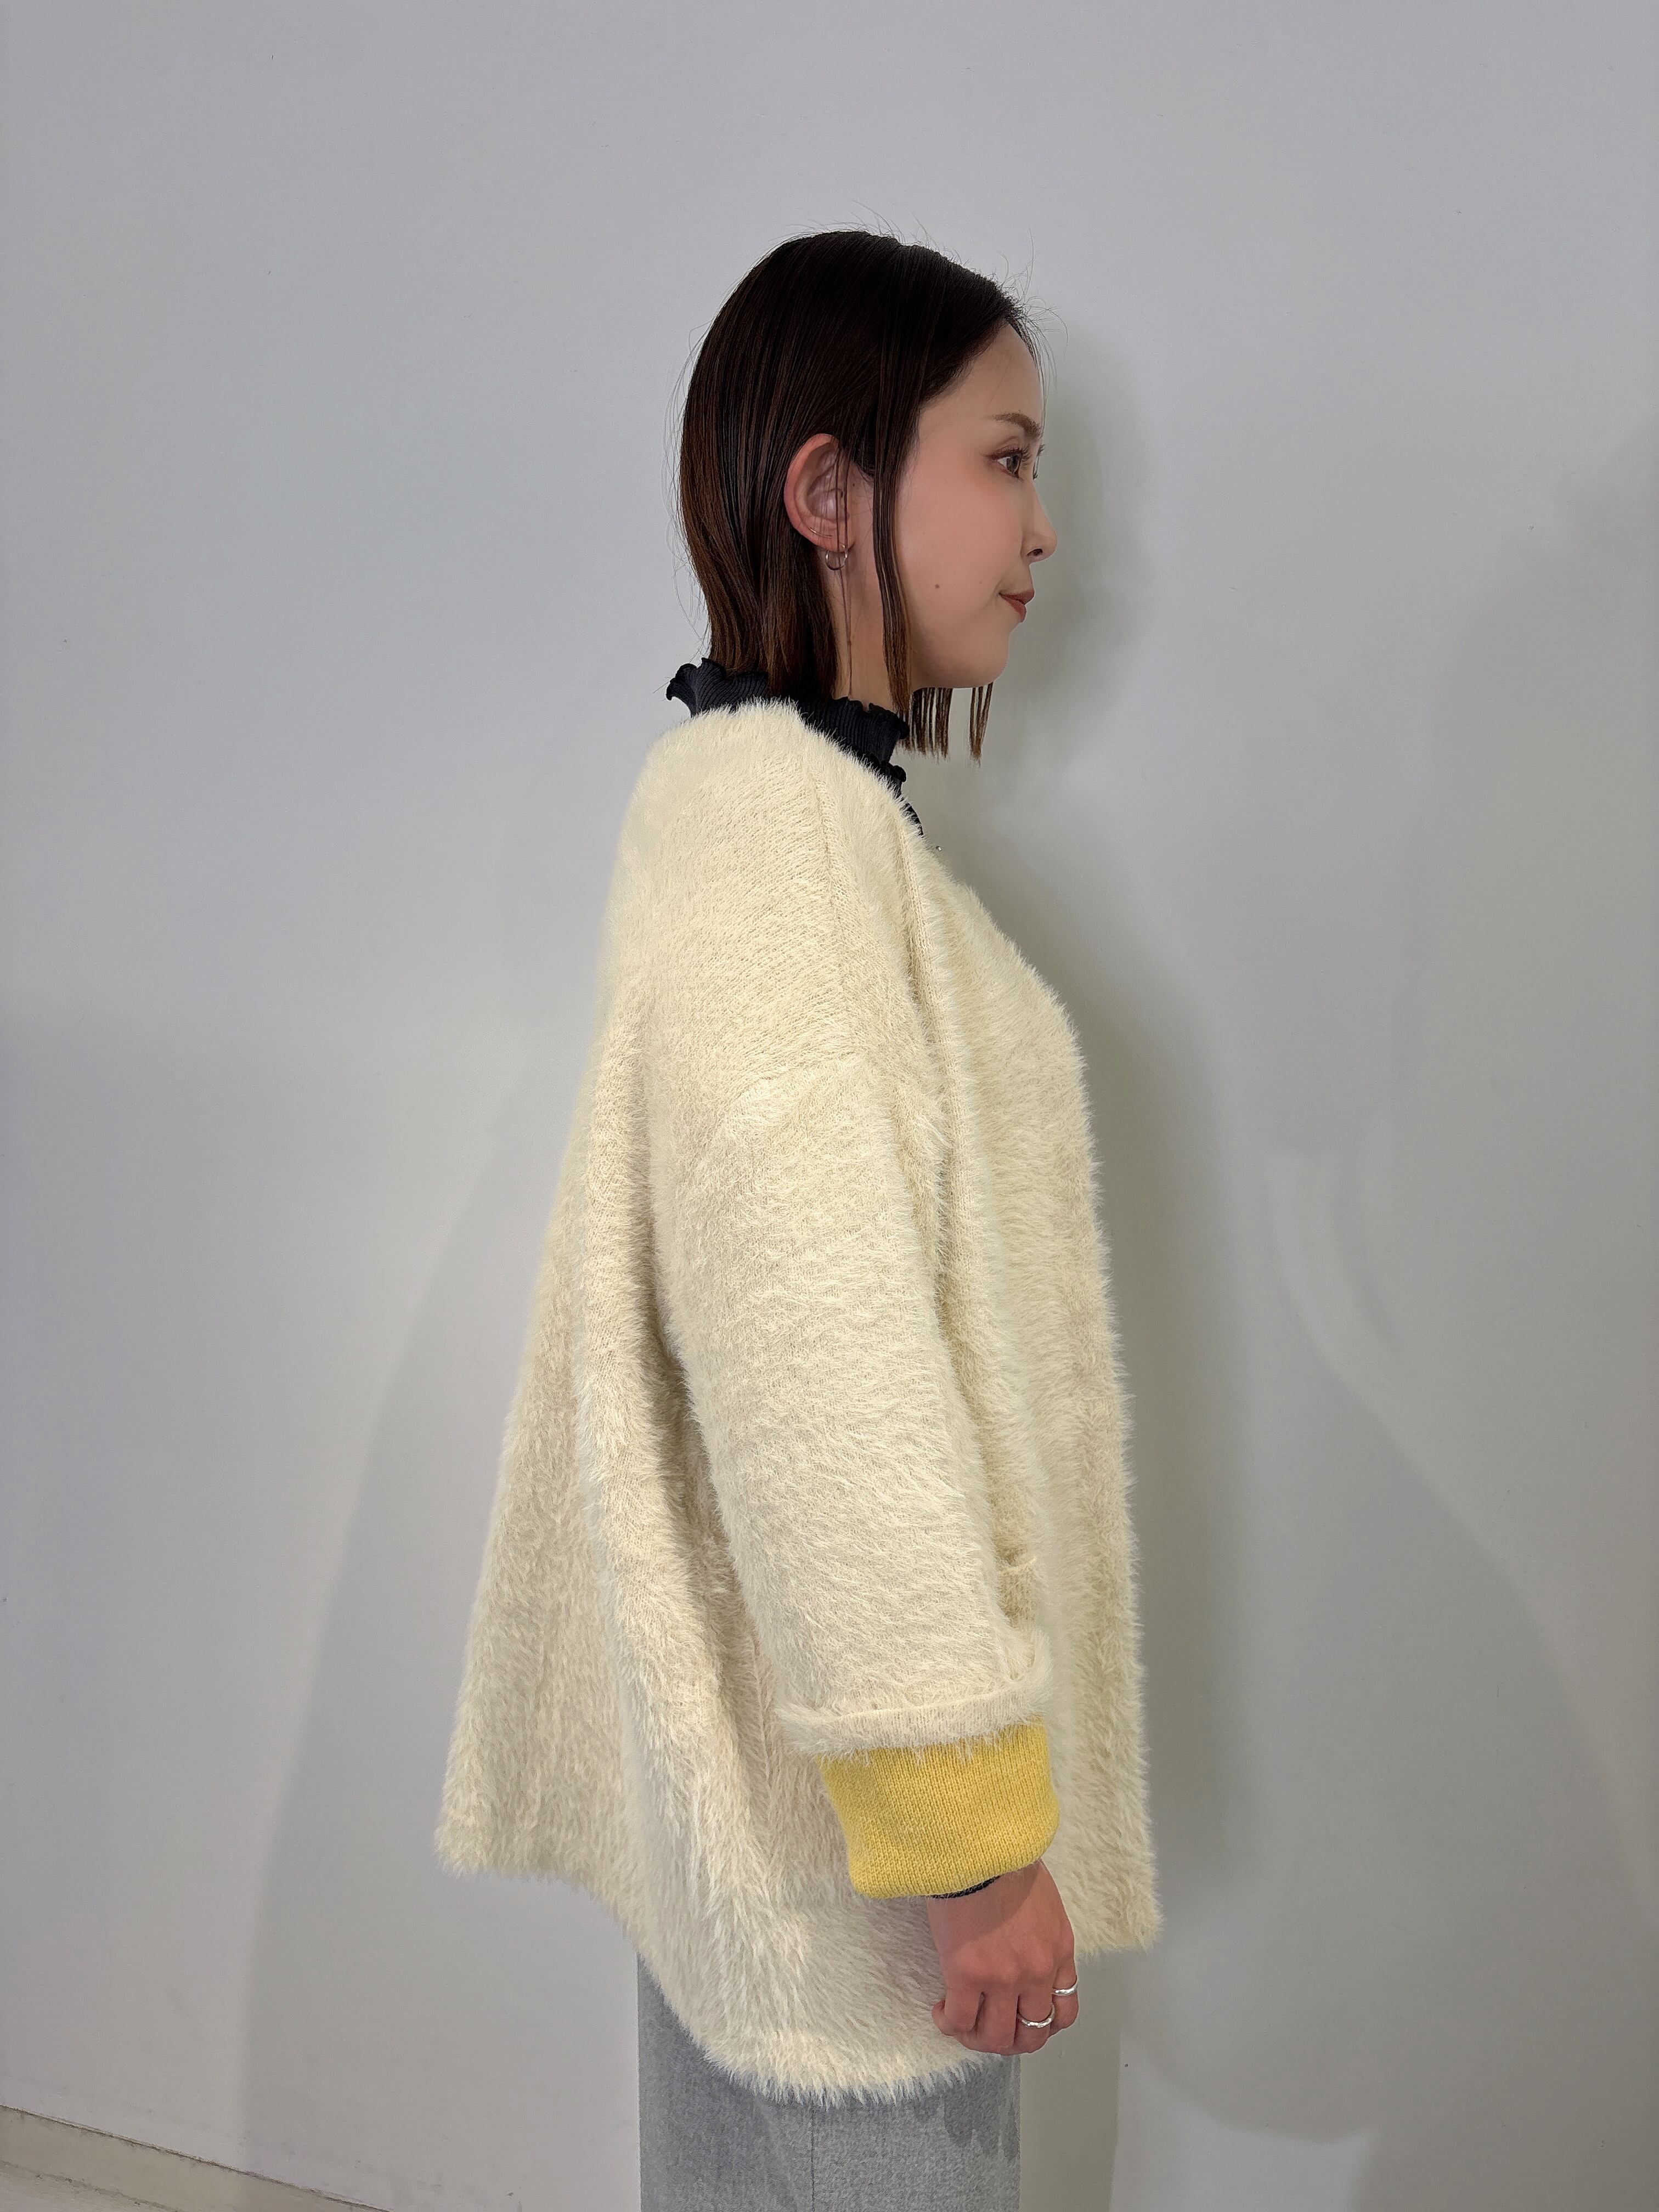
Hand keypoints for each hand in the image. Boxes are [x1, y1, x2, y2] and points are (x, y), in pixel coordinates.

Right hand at [925, 1858, 1078, 2054]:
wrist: (977, 1846)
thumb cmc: (1006, 1860)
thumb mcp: (1044, 1901)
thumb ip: (1041, 1934)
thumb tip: (1023, 1949)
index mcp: (1059, 1952)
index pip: (1064, 2012)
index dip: (1041, 2026)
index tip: (1020, 2018)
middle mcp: (1037, 1972)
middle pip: (1031, 2035)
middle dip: (1008, 2041)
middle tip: (988, 2028)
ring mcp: (1003, 1978)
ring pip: (995, 2038)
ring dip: (977, 2039)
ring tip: (961, 2024)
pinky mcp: (966, 1975)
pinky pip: (959, 2021)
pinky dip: (949, 2023)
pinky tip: (940, 2010)